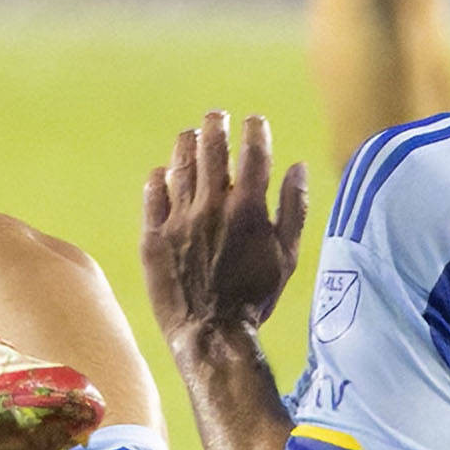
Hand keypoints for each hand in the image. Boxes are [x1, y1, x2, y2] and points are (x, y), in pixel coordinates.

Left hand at [139, 108, 310, 344]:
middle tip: (216, 117)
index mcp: (249, 210)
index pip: (255, 153)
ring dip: (186, 144)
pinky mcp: (153, 234)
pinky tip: (164, 171)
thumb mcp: (287, 257)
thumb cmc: (255, 298)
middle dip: (215, 125)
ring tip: (190, 136)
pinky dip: (160, 177)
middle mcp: (212, 207)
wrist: (211, 333)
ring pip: (180, 164)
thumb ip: (293, 208)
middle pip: (212, 148)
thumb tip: (297, 167)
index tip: (255, 120)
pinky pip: (153, 193)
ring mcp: (179, 219)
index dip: (256, 131)